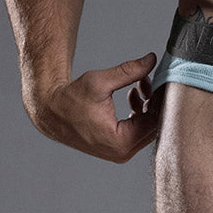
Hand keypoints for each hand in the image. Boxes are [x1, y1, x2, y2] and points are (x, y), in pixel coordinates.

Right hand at [26, 54, 161, 161]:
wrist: (52, 111)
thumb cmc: (72, 98)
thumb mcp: (100, 81)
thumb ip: (130, 71)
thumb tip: (152, 59)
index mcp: (120, 142)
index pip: (155, 119)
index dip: (160, 97)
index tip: (161, 77)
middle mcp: (122, 152)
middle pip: (154, 125)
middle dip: (155, 100)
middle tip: (150, 78)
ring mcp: (120, 152)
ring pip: (148, 127)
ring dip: (148, 104)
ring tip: (139, 84)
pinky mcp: (118, 147)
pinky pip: (139, 129)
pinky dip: (140, 111)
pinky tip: (133, 94)